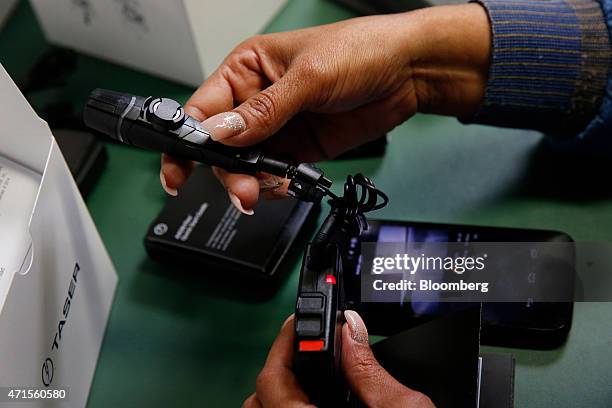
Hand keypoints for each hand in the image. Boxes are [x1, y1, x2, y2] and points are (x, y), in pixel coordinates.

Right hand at [161, 4, 489, 213]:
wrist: (409, 72)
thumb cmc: (360, 51)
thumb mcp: (309, 77)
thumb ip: (263, 111)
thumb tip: (219, 134)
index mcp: (248, 70)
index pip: (203, 107)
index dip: (188, 137)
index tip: (180, 167)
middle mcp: (257, 100)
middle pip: (221, 144)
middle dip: (226, 170)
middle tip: (241, 190)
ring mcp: (279, 127)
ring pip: (247, 164)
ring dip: (250, 182)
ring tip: (263, 191)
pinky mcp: (300, 148)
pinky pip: (275, 173)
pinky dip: (274, 185)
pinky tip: (283, 185)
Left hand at [242, 311, 434, 406]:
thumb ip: (370, 372)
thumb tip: (351, 331)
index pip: (272, 381)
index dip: (282, 344)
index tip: (296, 325)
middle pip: (259, 402)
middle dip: (278, 369)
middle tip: (305, 347)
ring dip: (280, 394)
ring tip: (310, 375)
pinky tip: (314, 405)